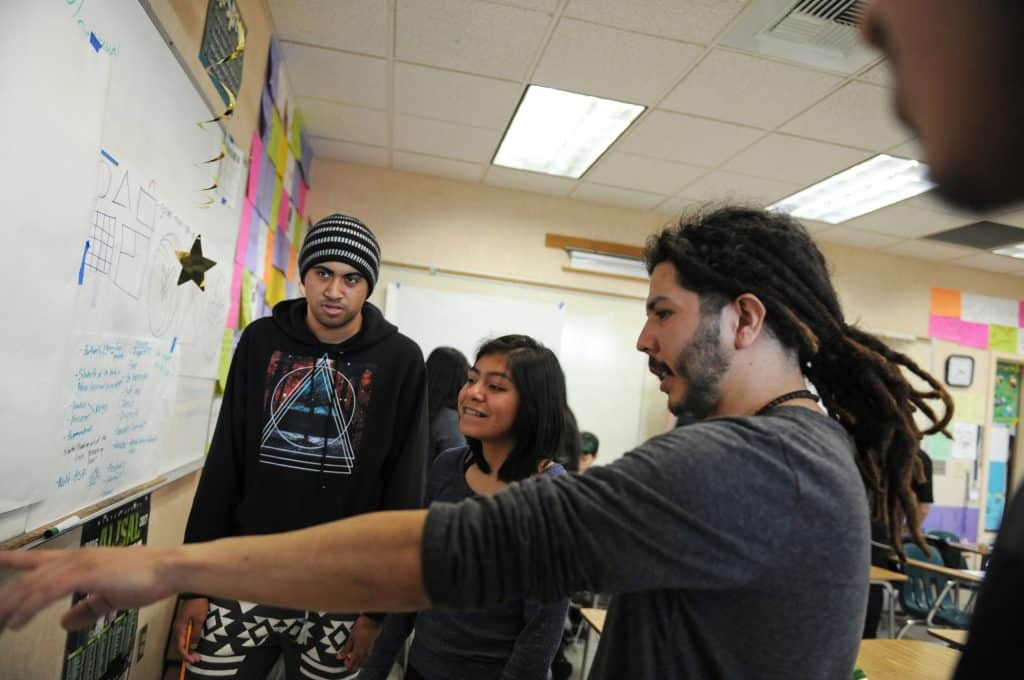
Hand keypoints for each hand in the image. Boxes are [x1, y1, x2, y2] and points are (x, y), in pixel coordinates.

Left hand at [0, 546, 173, 631]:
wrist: (167, 568)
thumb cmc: (146, 578)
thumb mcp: (110, 597)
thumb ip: (86, 609)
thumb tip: (64, 622)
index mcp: (80, 560)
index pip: (38, 559)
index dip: (13, 560)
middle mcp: (75, 558)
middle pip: (28, 577)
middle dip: (6, 598)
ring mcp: (79, 563)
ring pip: (33, 584)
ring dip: (12, 606)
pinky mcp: (85, 573)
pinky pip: (48, 591)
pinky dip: (30, 607)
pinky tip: (18, 621)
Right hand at [173, 597, 207, 662]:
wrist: (196, 591)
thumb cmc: (198, 604)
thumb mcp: (199, 619)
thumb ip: (195, 633)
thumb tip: (192, 646)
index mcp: (179, 628)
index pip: (179, 646)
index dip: (185, 655)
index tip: (193, 659)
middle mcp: (177, 628)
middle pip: (179, 645)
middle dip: (187, 654)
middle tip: (196, 658)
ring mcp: (179, 625)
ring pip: (181, 641)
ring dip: (187, 648)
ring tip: (195, 654)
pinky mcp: (183, 622)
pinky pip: (183, 635)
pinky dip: (188, 642)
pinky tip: (193, 644)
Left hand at [337, 615, 380, 670]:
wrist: (372, 621)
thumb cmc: (360, 628)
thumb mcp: (351, 637)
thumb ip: (346, 649)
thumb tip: (339, 657)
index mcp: (358, 652)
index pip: (351, 666)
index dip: (346, 664)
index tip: (344, 656)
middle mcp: (364, 654)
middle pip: (357, 667)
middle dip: (351, 664)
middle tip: (347, 655)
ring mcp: (369, 651)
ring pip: (362, 662)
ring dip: (356, 661)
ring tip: (352, 651)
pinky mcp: (371, 648)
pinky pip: (365, 657)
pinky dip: (360, 657)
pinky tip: (358, 649)